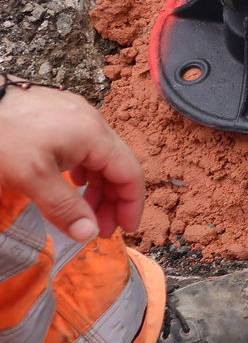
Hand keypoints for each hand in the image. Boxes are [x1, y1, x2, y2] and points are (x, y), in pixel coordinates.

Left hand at [0, 81, 142, 241]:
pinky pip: (85, 147)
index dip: (132, 204)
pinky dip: (85, 170)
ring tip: (83, 210)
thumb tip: (89, 234)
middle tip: (99, 229)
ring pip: (100, 157)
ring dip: (97, 187)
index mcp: (95, 136)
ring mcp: (78, 116)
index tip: (125, 230)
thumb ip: (63, 207)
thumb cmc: (5, 134)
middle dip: (112, 200)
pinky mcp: (61, 115)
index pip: (130, 174)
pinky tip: (72, 181)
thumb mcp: (32, 177)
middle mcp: (94, 123)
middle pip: (117, 166)